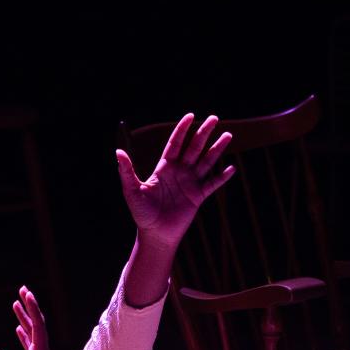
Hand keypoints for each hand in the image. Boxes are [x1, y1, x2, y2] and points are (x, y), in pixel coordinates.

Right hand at [0, 285, 62, 349]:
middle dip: (29, 307)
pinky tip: (18, 328)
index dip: (32, 309)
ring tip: (16, 304)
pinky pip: (29, 344)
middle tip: (22, 289)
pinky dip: (24, 334)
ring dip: (24, 318)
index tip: (26, 294)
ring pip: (32, 333)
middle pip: (36, 325)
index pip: (37, 327)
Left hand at [115, 113, 236, 247]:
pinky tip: (231, 168)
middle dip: (204, 132)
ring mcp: (190, 183)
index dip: (182, 129)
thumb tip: (118, 151)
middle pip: (194, 147)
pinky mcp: (198, 197)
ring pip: (206, 161)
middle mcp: (179, 172)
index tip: (191, 115)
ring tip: (227, 135)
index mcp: (164, 168)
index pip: (175, 143)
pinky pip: (212, 184)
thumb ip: (126, 171)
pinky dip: (222, 177)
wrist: (155, 234)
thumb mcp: (132, 190)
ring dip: (217, 149)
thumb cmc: (142, 213)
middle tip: (215, 118)